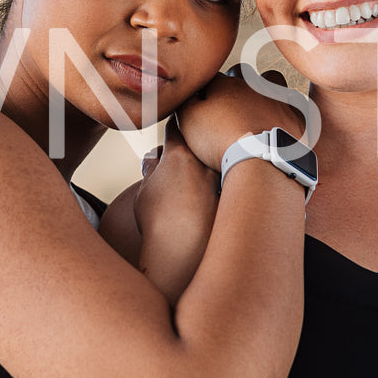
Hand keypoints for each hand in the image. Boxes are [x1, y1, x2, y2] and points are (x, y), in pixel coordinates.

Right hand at [134, 122, 218, 249]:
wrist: (182, 251)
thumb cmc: (156, 222)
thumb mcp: (145, 193)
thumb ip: (150, 172)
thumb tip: (154, 161)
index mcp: (177, 154)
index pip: (176, 128)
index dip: (174, 126)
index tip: (175, 126)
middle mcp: (203, 161)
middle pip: (201, 143)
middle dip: (195, 144)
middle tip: (188, 152)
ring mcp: (220, 178)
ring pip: (217, 162)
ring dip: (211, 165)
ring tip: (200, 180)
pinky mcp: (232, 196)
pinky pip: (228, 184)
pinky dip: (223, 186)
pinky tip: (217, 199)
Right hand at [172, 67, 307, 171]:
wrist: (261, 161)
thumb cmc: (221, 142)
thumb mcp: (190, 121)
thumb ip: (185, 102)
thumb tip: (187, 92)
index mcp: (226, 84)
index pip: (213, 78)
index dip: (206, 90)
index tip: (203, 104)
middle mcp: (254, 84)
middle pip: (243, 72)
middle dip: (236, 81)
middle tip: (231, 104)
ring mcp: (279, 98)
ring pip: (272, 80)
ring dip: (266, 87)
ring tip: (259, 108)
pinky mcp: (298, 116)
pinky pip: (295, 104)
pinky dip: (287, 111)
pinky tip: (281, 123)